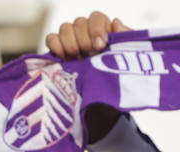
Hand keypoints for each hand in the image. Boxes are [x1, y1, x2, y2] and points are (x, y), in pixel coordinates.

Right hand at [41, 14, 131, 143]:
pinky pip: (51, 39)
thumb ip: (126, 41)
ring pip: (65, 28)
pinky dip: (56, 47)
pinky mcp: (58, 53)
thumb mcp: (128, 63)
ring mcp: (71, 43)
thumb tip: (116, 23)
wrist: (102, 106)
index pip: (96, 18)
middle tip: (89, 56)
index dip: (97, 28)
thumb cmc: (117, 82)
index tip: (100, 45)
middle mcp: (87, 35)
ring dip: (71, 45)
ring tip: (78, 60)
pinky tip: (65, 60)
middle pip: (79, 22)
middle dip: (84, 40)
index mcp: (104, 33)